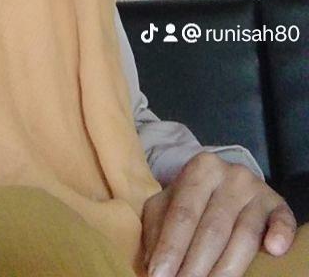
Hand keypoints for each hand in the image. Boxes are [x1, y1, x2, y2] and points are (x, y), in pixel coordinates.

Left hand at [142, 151, 295, 276]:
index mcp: (200, 169)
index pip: (183, 214)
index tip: (159, 276)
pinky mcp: (277, 204)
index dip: (171, 249)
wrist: (226, 184)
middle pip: (212, 229)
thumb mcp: (167, 205)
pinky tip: (272, 250)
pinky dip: (280, 234)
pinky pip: (282, 220)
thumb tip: (152, 264)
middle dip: (196, 266)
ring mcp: (256, 189)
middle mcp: (230, 174)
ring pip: (243, 235)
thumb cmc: (190, 200)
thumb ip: (156, 229)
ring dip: (226, 270)